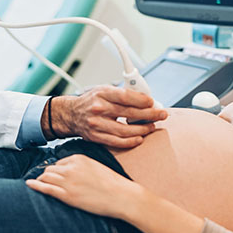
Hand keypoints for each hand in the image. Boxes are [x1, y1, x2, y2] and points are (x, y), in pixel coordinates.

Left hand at [26, 154, 139, 219]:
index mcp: (79, 158)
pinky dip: (35, 185)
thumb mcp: (97, 167)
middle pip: (50, 168)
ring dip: (42, 180)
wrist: (121, 196)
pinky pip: (45, 188)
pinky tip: (29, 184)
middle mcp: (71, 168)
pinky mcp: (66, 195)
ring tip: (39, 184)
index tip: (56, 175)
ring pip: (46, 177)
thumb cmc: (113, 183)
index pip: (60, 162)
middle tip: (47, 181)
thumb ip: (83, 166)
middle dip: (48, 175)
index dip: (57, 170)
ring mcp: (67, 181)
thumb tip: (74, 171)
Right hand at [45, 86, 167, 147]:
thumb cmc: (92, 100)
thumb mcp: (105, 90)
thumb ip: (124, 93)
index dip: (142, 100)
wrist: (71, 114)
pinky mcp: (96, 137)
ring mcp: (97, 124)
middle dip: (150, 115)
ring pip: (125, 130)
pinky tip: (140, 138)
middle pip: (129, 113)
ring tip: (152, 126)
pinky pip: (117, 142)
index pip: (125, 96)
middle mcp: (99, 109)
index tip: (153, 102)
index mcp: (102, 93)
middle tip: (162, 114)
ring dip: (143, 129)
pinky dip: (131, 141)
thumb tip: (147, 100)